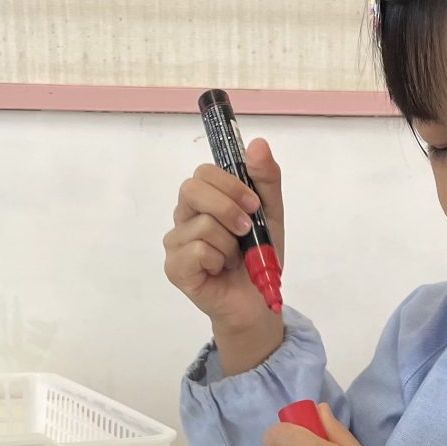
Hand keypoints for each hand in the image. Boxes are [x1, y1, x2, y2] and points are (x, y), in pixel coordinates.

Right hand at [164, 139, 285, 374]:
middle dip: (228, 208)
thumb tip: (258, 143)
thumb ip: (266, 180)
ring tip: (233, 259)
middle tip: (247, 230)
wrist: (259, 302)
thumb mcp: (271, 214)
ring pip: (202, 225)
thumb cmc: (259, 258)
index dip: (230, 184)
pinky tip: (220, 271)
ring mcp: (176, 243)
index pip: (203, 172)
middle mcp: (184, 217)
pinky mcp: (174, 268)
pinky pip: (198, 251)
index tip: (254, 204)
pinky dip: (219, 261)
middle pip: (192, 189)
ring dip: (230, 245)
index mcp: (204, 200)